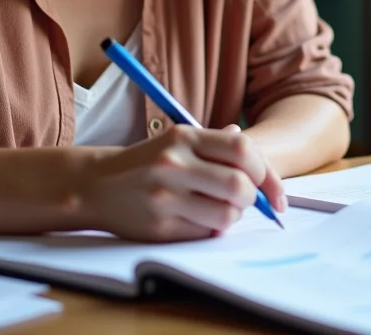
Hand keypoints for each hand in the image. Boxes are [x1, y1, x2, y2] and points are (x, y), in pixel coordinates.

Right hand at [76, 125, 284, 241]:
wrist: (96, 185)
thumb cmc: (147, 162)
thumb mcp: (178, 141)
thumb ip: (218, 144)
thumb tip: (258, 158)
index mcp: (184, 137)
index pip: (243, 150)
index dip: (267, 172)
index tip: (274, 190)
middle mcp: (174, 164)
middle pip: (239, 185)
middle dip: (253, 197)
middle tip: (247, 200)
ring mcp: (165, 196)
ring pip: (227, 214)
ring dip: (233, 215)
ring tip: (220, 209)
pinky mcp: (159, 226)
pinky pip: (206, 232)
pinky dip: (212, 228)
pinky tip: (199, 218)